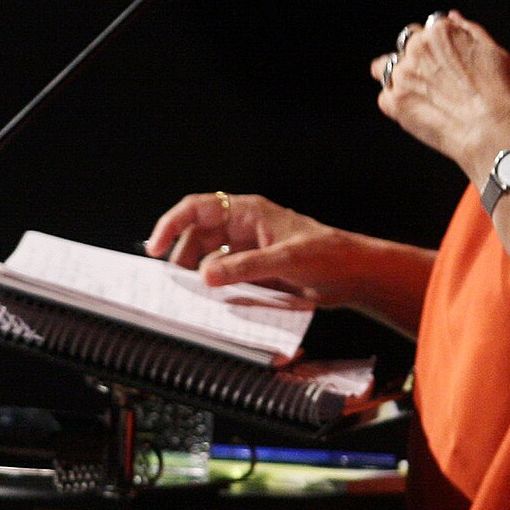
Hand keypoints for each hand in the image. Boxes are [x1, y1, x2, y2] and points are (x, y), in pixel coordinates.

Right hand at [144, 192, 366, 306]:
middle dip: (183, 256)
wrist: (352, 275)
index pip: (198, 208)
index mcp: (248, 212)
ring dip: (199, 274)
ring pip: (208, 257)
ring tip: (194, 294)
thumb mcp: (285, 260)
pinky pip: (224, 275)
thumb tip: (207, 276)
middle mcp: (243, 227)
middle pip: (198, 236)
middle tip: (176, 283)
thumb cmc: (327, 255)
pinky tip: (214, 300)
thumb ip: (244, 267)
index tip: (156, 247)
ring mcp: (247, 249)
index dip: (172, 224)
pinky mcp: (254, 270)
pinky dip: (215, 287)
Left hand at [371, 10, 509, 178]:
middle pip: (407, 45)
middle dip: (418, 57)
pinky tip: (418, 110)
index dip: (439, 45)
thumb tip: (451, 16)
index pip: (429, 29)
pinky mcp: (395, 103)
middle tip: (436, 79)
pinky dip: (397, 102)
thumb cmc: (501, 95)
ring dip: (399, 75)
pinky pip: (386, 97)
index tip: (448, 60)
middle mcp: (417, 48)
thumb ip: (469, 31)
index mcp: (440, 32)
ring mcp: (403, 76)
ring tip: (419, 92)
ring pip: (386, 67)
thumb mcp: (494, 53)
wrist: (494, 133)